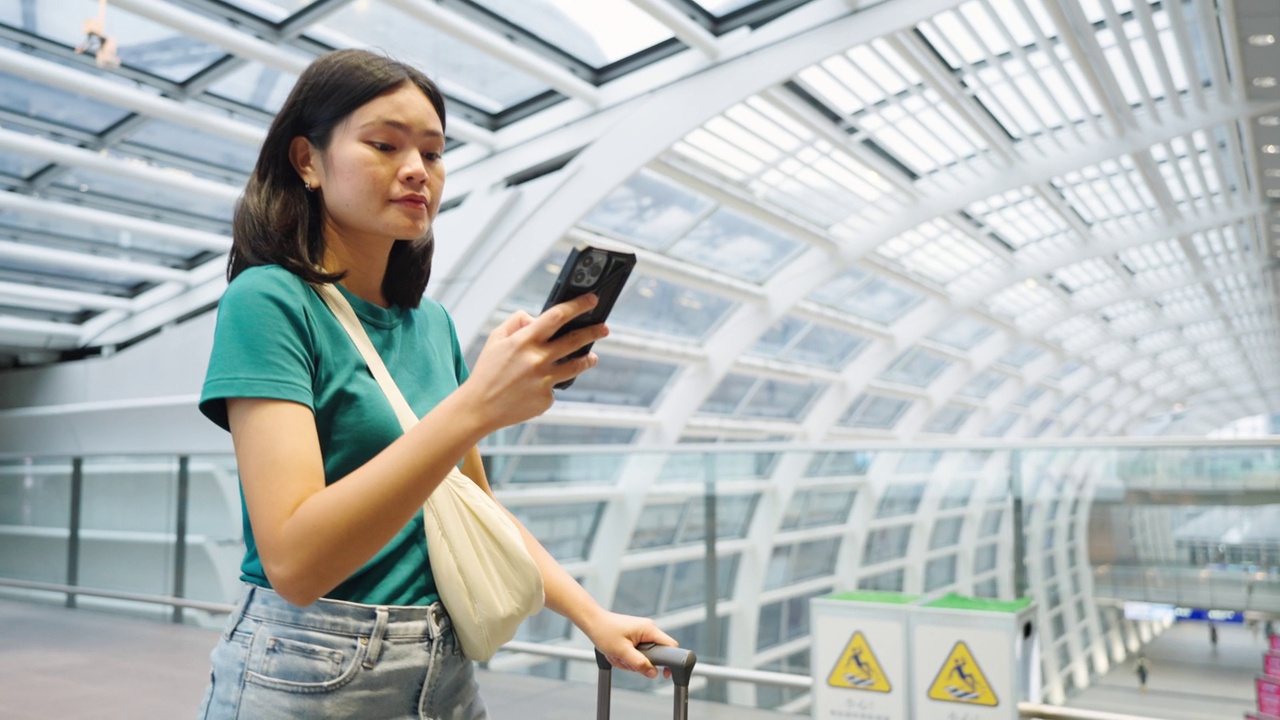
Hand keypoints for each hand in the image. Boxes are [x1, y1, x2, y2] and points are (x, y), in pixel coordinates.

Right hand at [462, 294, 607, 430]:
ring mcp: (544, 380)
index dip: (577, 306)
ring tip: (592, 356)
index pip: (557, 316)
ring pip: (576, 366)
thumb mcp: (496, 339)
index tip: (591, 300)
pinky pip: (556, 387)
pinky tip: (540, 386)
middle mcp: (537, 359)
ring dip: (588, 359)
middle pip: (575, 340)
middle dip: (593, 331)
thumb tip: (535, 317)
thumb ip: (516, 322)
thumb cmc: (488, 371)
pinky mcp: (546, 399)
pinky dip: (552, 384)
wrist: (480, 407)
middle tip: (603, 328)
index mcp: (524, 341)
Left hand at [584, 611, 677, 678]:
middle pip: (656, 654)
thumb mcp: (622, 651)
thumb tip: (653, 673)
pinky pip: (637, 653)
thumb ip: (639, 663)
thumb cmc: (604, 631)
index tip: (665, 673)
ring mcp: (642, 633)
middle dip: (640, 662)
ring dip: (631, 661)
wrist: (593, 622)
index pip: (670, 646)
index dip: (671, 661)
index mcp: (649, 629)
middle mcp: (648, 629)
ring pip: (645, 656)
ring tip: (617, 656)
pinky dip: (628, 657)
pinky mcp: (635, 637)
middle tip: (626, 661)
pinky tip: (617, 654)